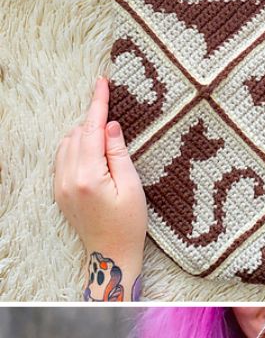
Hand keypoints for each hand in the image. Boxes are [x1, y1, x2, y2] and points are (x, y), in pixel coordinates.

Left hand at [55, 77, 146, 298]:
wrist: (111, 254)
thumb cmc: (129, 224)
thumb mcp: (132, 187)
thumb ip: (118, 153)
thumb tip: (110, 125)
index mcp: (88, 176)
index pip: (91, 130)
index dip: (97, 104)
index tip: (102, 82)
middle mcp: (68, 179)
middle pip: (77, 134)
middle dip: (94, 124)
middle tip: (116, 129)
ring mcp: (60, 186)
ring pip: (67, 144)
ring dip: (84, 136)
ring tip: (106, 147)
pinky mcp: (59, 192)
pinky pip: (62, 159)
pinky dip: (76, 149)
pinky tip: (93, 157)